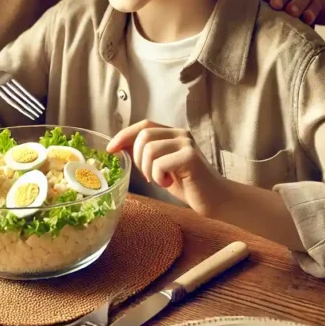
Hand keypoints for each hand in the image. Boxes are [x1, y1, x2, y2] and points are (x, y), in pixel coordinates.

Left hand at [108, 120, 226, 216]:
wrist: (214, 199)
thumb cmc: (187, 184)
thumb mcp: (160, 167)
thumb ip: (144, 154)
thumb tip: (119, 146)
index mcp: (173, 134)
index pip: (144, 126)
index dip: (124, 135)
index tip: (110, 149)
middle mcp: (180, 134)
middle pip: (144, 136)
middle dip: (138, 158)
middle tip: (150, 175)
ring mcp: (187, 144)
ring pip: (150, 149)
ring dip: (149, 170)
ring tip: (160, 180)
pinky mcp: (190, 157)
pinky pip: (160, 163)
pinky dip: (159, 176)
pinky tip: (169, 183)